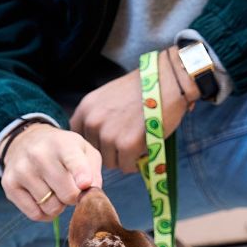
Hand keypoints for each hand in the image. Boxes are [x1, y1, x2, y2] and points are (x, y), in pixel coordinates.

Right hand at [0, 124, 101, 221]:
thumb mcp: (84, 151)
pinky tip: (44, 198)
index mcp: (62, 143)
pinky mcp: (9, 184)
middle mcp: (38, 154)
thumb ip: (93, 171)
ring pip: (51, 207)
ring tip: (55, 190)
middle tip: (71, 189)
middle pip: (67, 194)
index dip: (81, 175)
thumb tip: (91, 193)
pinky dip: (44, 213)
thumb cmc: (63, 151)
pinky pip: (35, 214)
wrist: (26, 141)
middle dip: (74, 197)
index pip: (73, 162)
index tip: (85, 184)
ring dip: (58, 205)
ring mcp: (21, 169)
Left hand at [70, 50, 196, 173]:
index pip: (79, 139)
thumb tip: (99, 142)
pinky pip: (127, 166)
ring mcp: (108, 134)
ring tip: (140, 143)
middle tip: (130, 142)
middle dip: (113, 152)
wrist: (167, 81)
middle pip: (96, 153)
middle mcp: (92, 122)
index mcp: (86, 109)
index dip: (96, 143)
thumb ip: (99, 117)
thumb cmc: (143, 88)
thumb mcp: (109, 97)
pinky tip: (146, 147)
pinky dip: (138, 162)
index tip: (109, 142)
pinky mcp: (126, 144)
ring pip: (112, 162)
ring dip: (126, 158)